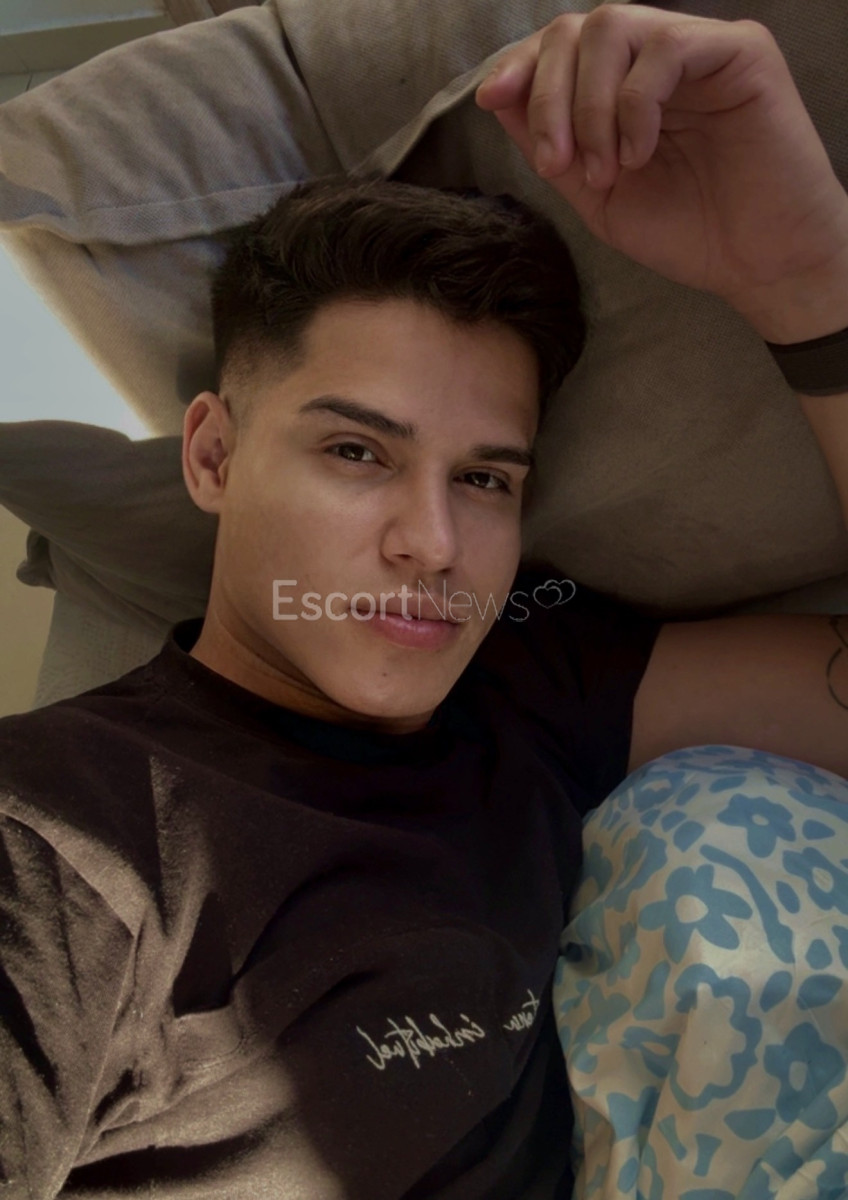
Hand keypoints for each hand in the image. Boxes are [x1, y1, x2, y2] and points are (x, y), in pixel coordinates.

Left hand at [476, 6, 847, 334]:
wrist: (756, 265)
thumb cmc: (687, 232)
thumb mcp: (596, 196)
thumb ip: (551, 147)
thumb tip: (499, 97)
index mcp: (622, 86)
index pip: (561, 46)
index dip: (522, 65)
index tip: (493, 100)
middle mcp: (656, 58)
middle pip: (577, 29)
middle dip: (549, 95)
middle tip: (556, 163)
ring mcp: (698, 50)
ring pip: (614, 26)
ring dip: (589, 104)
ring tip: (605, 170)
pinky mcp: (741, 52)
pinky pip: (666, 47)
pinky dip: (635, 104)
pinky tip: (640, 154)